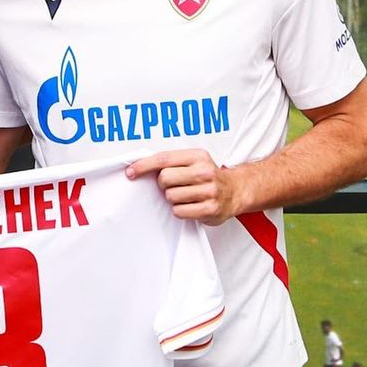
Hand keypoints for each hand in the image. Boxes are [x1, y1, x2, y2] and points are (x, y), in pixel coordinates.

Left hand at [126, 149, 243, 225]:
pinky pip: (179, 211)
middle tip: (176, 185)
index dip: (144, 165)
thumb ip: (171, 162)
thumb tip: (139, 167)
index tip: (130, 172)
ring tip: (186, 195)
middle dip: (164, 184)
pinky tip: (191, 205)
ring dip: (173, 198)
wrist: (236, 191)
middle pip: (164, 178)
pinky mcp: (210, 209)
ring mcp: (209, 191)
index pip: (164, 159)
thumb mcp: (194, 161)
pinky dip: (180, 210)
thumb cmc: (208, 176)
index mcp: (198, 156)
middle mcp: (205, 171)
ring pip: (170, 196)